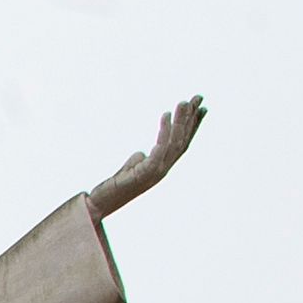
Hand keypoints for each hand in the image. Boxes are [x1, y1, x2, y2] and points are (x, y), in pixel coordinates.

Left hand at [89, 96, 203, 219]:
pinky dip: (164, 132)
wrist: (100, 204)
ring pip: (173, 143)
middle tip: (197, 97)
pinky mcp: (144, 174)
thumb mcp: (131, 170)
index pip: (182, 143)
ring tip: (182, 103)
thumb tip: (143, 152)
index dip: (193, 126)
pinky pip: (158, 150)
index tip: (202, 107)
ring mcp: (155, 173)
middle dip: (191, 119)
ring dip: (180, 121)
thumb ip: (140, 161)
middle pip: (182, 141)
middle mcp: (162, 170)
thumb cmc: (115, 187)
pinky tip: (165, 116)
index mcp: (162, 167)